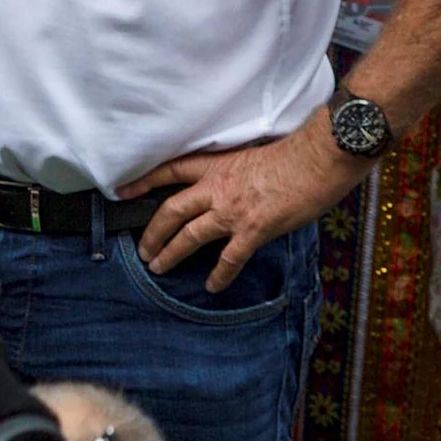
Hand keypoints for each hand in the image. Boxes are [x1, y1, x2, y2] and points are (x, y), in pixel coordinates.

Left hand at [132, 111, 359, 291]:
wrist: (318, 160)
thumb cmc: (294, 155)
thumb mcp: (252, 156)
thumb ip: (235, 174)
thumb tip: (233, 187)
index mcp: (216, 166)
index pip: (170, 171)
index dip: (144, 182)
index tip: (122, 192)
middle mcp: (217, 189)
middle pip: (171, 210)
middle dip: (153, 232)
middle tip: (142, 249)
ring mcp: (232, 211)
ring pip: (190, 236)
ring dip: (171, 253)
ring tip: (159, 267)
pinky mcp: (253, 231)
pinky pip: (229, 259)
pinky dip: (220, 275)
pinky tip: (212, 286)